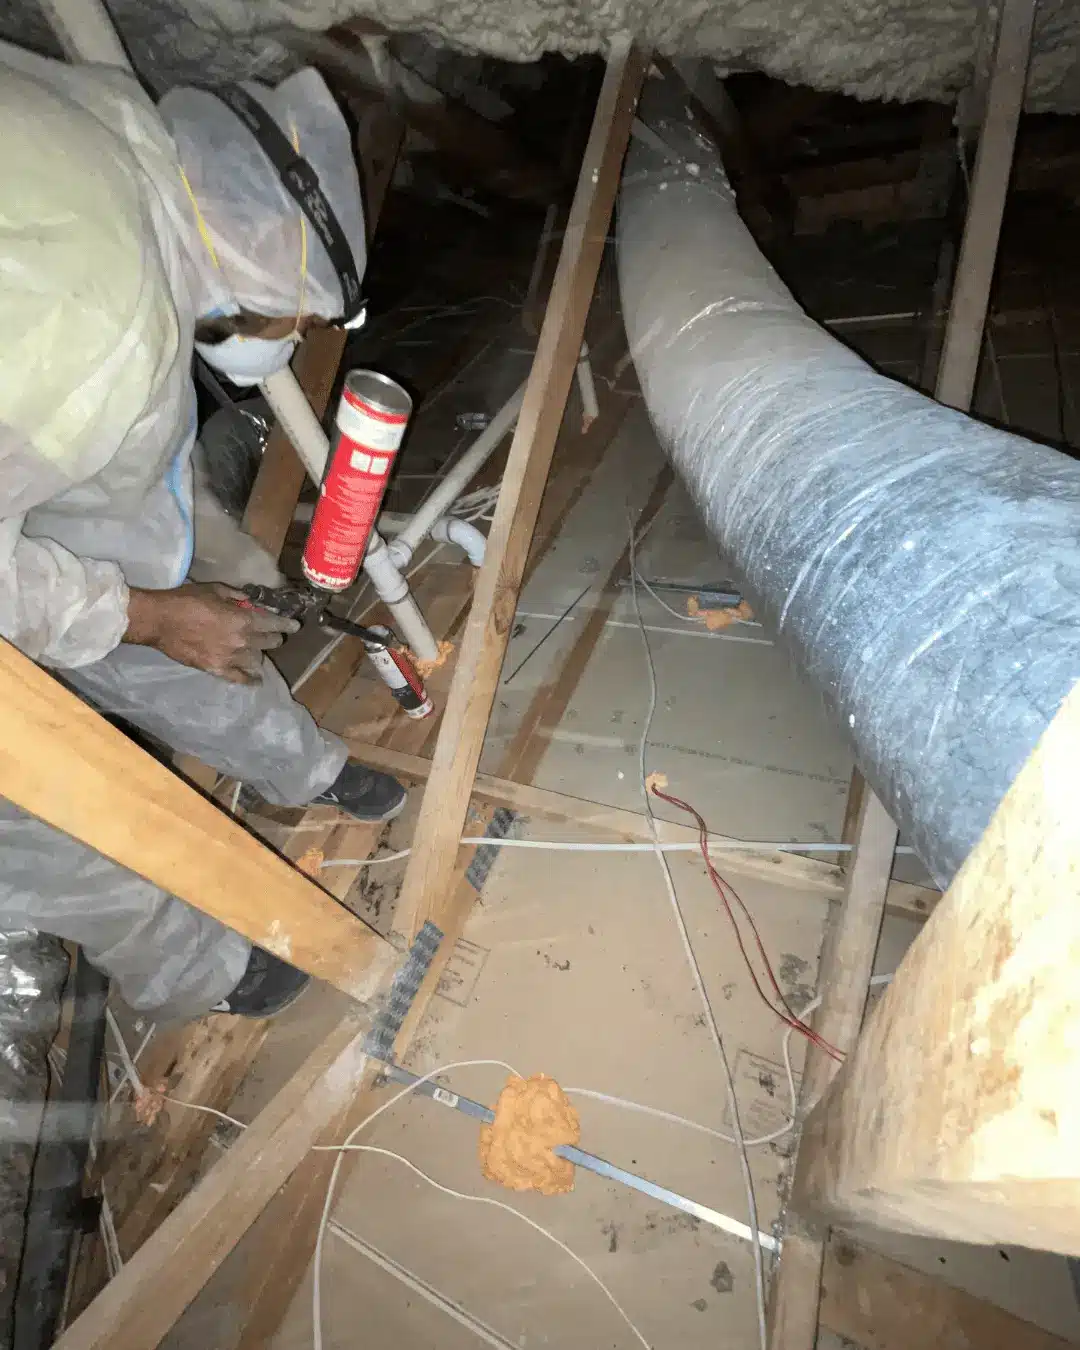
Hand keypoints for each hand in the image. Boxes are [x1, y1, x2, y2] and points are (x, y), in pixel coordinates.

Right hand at [123, 583, 298, 684]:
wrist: (159, 621)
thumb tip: (250, 600)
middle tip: (272, 634)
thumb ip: (237, 597)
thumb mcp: (215, 590)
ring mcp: (230, 658)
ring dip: (259, 654)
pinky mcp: (216, 669)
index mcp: (244, 620)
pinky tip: (257, 680)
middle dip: (274, 637)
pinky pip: (239, 678)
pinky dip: (250, 680)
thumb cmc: (186, 601)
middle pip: (270, 643)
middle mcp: (242, 641)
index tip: (295, 626)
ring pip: (257, 660)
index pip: (274, 624)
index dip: (287, 624)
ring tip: (257, 651)